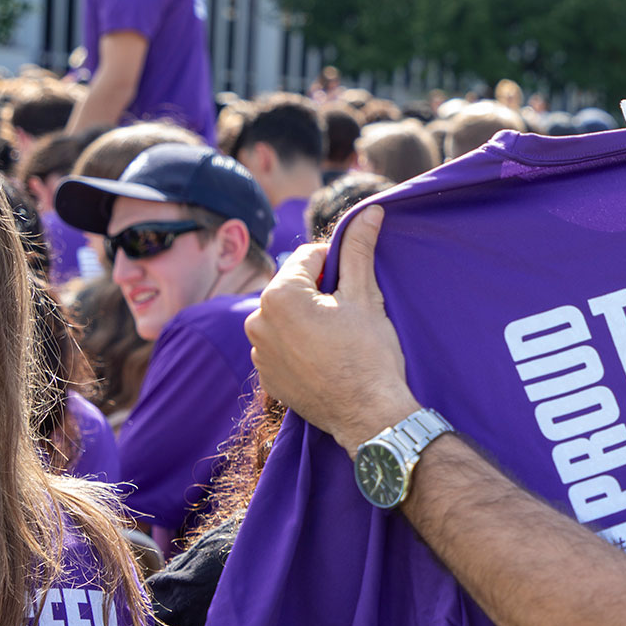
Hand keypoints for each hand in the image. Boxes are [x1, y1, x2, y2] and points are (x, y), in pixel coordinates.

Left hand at [246, 204, 418, 456]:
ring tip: (338, 340)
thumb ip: (359, 250)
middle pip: (294, 287)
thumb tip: (369, 211)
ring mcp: (258, 350)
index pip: (310, 257)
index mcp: (279, 294)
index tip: (356, 287)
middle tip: (350, 316)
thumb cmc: (369, 354)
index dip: (338, 266)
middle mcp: (257, 319)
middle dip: (320, 293)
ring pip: (286, 317)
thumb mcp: (365, 296)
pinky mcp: (265, 375)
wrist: (368, 415)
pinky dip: (300, 345)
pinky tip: (326, 359)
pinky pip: (281, 346)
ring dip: (308, 319)